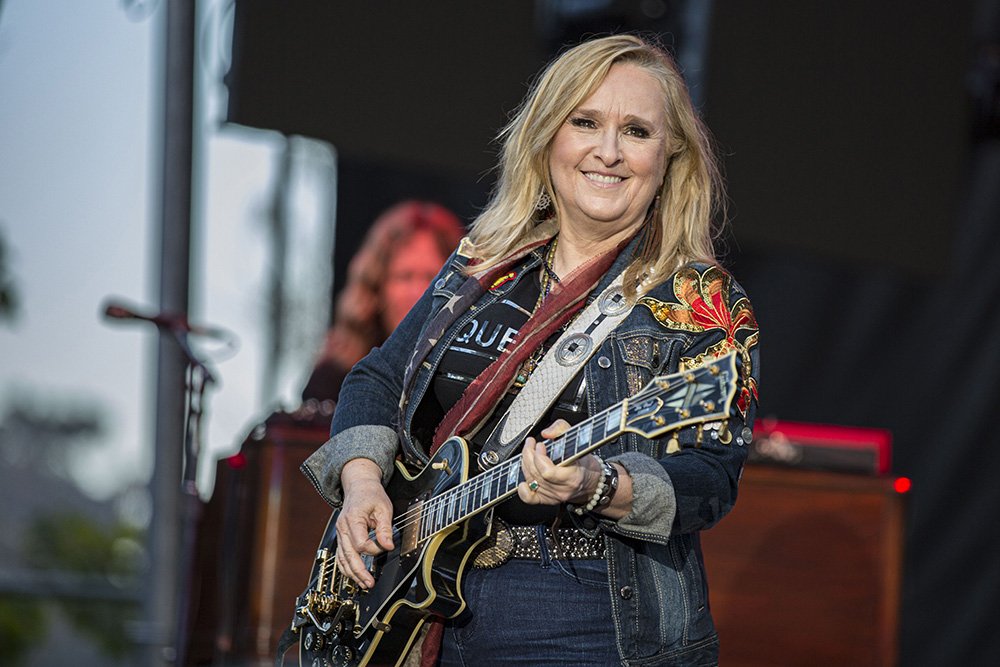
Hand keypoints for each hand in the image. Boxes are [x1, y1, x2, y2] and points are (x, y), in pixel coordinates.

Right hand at [335, 458, 394, 588]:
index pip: (361, 543)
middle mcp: (343, 528)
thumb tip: (388, 546)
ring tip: (363, 583)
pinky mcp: (341, 537)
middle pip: (348, 555)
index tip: (385, 546)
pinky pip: (340, 555)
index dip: (374, 549)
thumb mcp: (384, 508)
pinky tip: (354, 576)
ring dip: (352, 573)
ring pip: (342, 558)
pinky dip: (346, 567)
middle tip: (370, 583)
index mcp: (353, 519)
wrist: (359, 486)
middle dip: (359, 571)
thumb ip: (385, 529)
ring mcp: (340, 533)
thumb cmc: (371, 495)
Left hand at [516, 420, 602, 505]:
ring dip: (525, 464)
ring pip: (531, 481)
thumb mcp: (578, 441)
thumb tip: (546, 433)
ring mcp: (553, 496)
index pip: (547, 472)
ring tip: (529, 452)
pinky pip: (529, 498)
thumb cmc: (584, 463)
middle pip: (536, 474)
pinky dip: (522, 490)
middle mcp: (562, 490)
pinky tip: (523, 480)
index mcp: (572, 477)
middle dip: (528, 454)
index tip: (540, 444)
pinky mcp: (547, 500)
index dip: (539, 457)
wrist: (590, 482)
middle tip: (530, 443)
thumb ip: (562, 430)